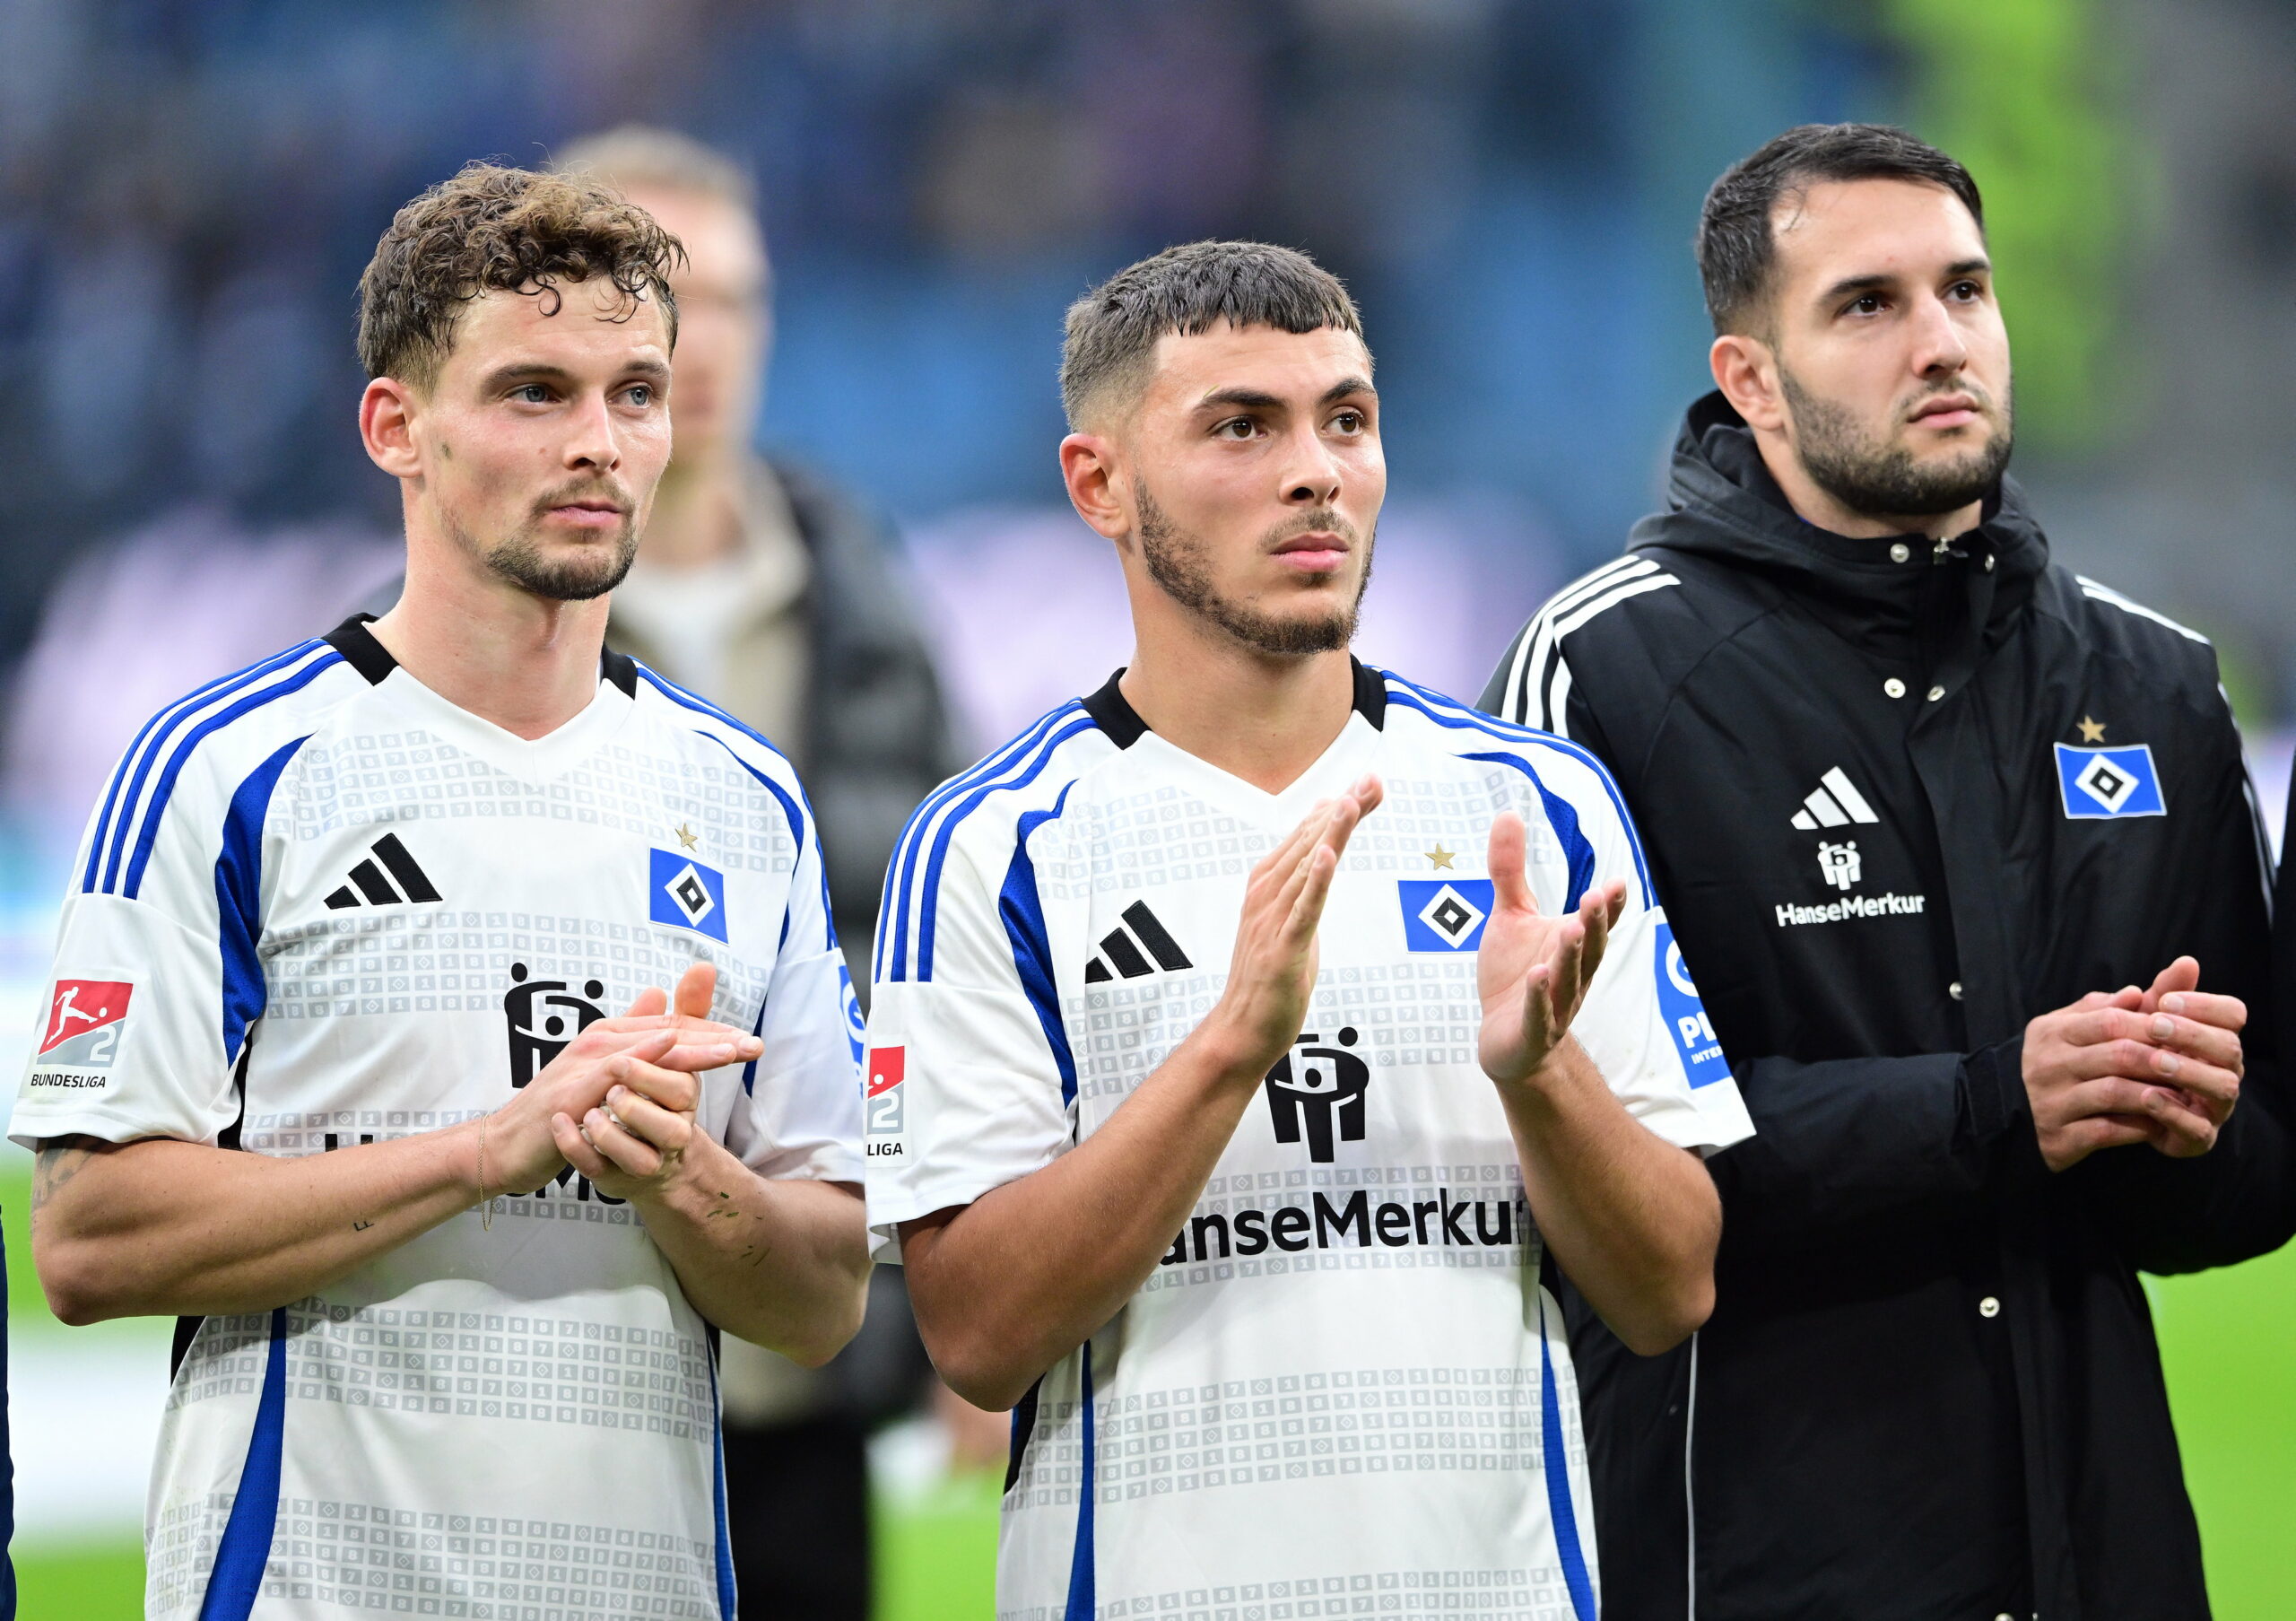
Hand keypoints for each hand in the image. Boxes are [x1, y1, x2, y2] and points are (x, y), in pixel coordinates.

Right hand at [484, 963, 754, 1195]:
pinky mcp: (573, 1090)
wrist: (507, 1146)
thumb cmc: (559, 1111)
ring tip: (731, 1052)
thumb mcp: (599, 1076)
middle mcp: (599, 1042)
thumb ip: (631, 1040)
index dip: (711, 1034)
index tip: (748, 1043)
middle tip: (754, 1045)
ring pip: (648, 1047)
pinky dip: (642, 1055)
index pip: (672, 1029)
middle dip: (714, 1038)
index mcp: (609, 1037)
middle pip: (667, 1033)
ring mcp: (585, 1063)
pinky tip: (672, 1048)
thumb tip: (658, 997)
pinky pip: (613, 1069)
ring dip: (692, 1047)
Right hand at [1197, 776, 1382, 1075]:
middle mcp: (1266, 894)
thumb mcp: (1291, 921)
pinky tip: (1326, 855)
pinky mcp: (1282, 949)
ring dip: (1331, 833)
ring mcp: (1272, 920)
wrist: (1240, 1030)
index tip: (1369, 781)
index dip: (1340, 808)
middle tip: (1372, 778)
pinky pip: (1303, 910)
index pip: (1308, 835)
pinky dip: (1315, 880)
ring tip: (1352, 800)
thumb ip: (1305, 885)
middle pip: (1310, 842)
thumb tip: (1323, 850)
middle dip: (1344, 809)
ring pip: (1307, 867)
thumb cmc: (1269, 976)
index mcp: (1268, 884)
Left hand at [1477, 809, 1625, 1089]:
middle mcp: (1571, 976)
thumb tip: (1509, 814)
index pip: (1596, 925)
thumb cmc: (1514, 975)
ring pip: (1567, 981)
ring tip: (1570, 927)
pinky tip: (1537, 977)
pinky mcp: (1531, 1033)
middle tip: (1597, 896)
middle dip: (1593, 924)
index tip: (1616, 883)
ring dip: (1570, 956)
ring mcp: (1554, 1007)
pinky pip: (1537, 1016)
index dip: (1608, 907)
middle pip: (1588, 949)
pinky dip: (1538, 998)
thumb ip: (1510, 870)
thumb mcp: (1510, 917)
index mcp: (1572, 947)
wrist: (1505, 1041)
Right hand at [2022, 956, 2242, 1171]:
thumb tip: (2145, 988)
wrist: (2012, 1110)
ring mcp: (2049, 1101)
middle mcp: (2047, 1064)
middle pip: (2118, 1056)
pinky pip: (2105, 1131)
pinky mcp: (2056, 1137)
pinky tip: (2158, 1125)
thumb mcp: (2075, 1028)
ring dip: (2155, 1096)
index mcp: (2052, 1032)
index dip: (2152, 1026)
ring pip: (2113, 1093)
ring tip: (2182, 1097)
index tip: (2185, 1035)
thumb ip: (2109, 1007)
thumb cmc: (2059, 1062)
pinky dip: (2137, 1127)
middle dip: (2162, 1062)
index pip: (2110, 1021)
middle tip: (2195, 1068)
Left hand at [2131, 956, 2244, 1138]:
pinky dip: (2174, 1112)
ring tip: (2155, 1059)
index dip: (2204, 1005)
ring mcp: (2216, 1105)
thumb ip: (2165, 994)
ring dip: (2190, 1071)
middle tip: (2155, 1025)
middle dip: (2194, 1034)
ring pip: (2223, 1087)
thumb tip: (2187, 961)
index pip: (2233, 1015)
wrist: (2119, 1106)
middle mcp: (2225, 1070)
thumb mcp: (2146, 1021)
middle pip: (2230, 1047)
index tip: (2165, 1000)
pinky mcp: (2198, 1137)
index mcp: (2216, 1038)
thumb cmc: (2141, 1054)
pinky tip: (2147, 1096)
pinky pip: (2198, 1128)